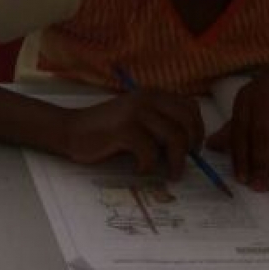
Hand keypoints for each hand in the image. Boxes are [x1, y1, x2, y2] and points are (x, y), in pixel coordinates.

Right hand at [60, 91, 205, 174]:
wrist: (71, 130)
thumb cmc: (106, 131)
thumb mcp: (138, 119)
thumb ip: (160, 123)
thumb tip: (190, 147)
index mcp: (153, 94)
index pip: (190, 108)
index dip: (197, 130)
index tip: (192, 149)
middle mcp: (147, 98)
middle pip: (187, 122)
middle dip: (191, 147)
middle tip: (183, 164)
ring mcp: (136, 113)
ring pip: (175, 138)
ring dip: (176, 161)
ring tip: (170, 174)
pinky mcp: (124, 129)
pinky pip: (150, 152)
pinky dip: (149, 165)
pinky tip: (139, 169)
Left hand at [206, 56, 268, 189]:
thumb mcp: (251, 103)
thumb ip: (232, 127)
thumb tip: (211, 146)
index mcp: (246, 98)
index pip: (239, 133)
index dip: (239, 158)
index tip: (241, 179)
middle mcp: (265, 99)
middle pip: (260, 140)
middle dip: (260, 165)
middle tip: (259, 186)